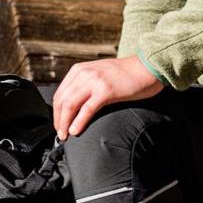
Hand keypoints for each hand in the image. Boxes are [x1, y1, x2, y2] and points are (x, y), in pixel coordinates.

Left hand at [51, 56, 165, 140]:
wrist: (146, 67)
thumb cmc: (125, 74)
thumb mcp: (98, 74)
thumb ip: (85, 84)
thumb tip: (75, 105)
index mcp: (78, 70)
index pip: (59, 94)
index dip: (56, 112)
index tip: (58, 124)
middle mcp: (83, 74)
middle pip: (62, 101)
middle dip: (58, 120)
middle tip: (60, 134)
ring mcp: (94, 82)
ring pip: (70, 105)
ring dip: (65, 123)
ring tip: (65, 135)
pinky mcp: (106, 91)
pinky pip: (87, 109)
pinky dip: (79, 122)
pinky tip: (76, 131)